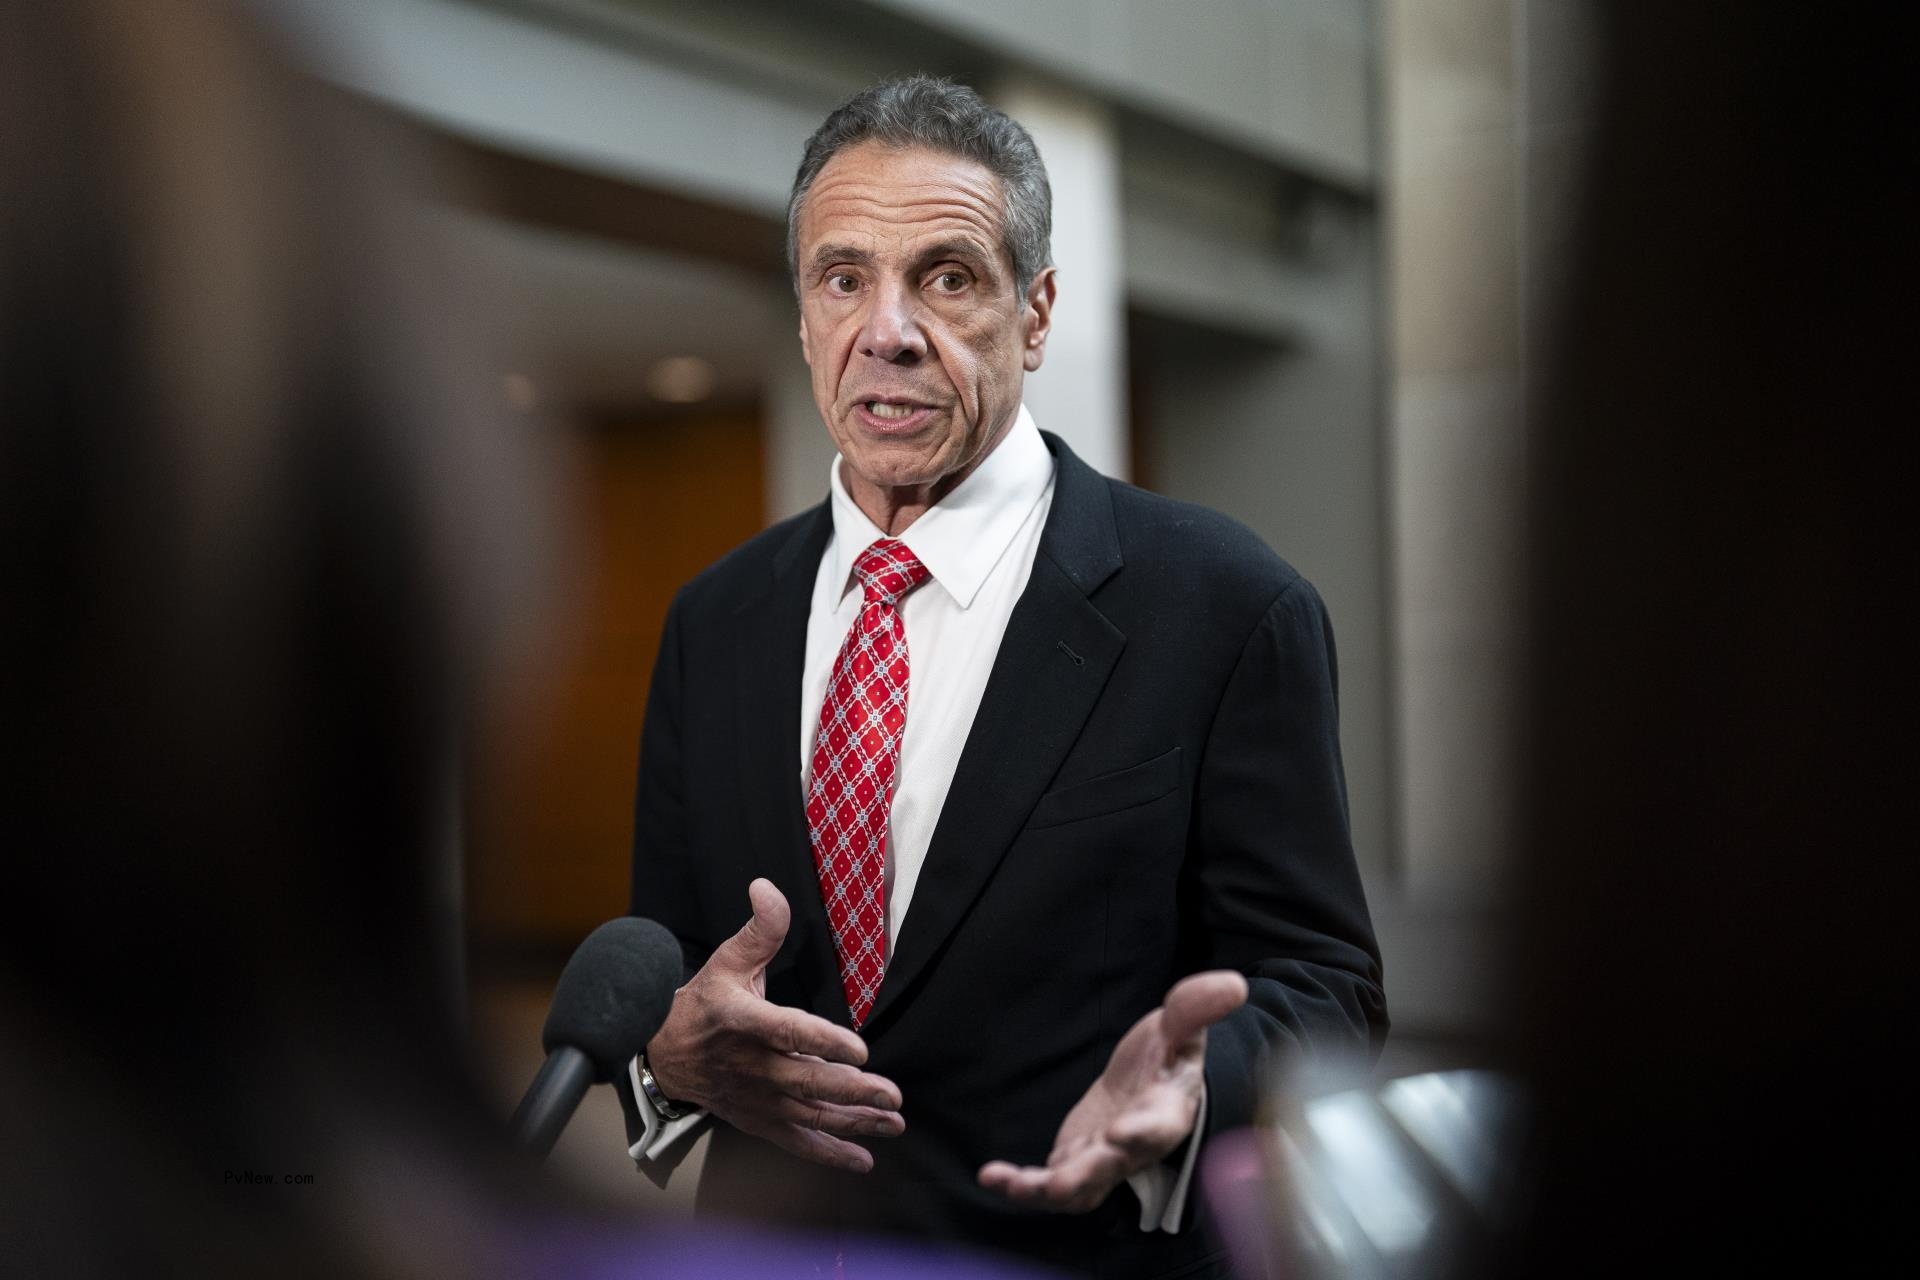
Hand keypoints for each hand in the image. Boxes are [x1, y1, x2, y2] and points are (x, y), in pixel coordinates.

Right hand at [645, 878, 904, 1171]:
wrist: (664, 1054)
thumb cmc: (704, 1003)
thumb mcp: (727, 960)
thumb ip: (759, 929)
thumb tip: (768, 887)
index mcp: (743, 1021)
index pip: (788, 1032)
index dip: (824, 1041)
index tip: (860, 1049)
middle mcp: (750, 1065)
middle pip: (806, 1082)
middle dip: (852, 1091)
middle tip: (891, 1095)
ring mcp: (754, 1098)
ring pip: (808, 1115)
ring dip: (853, 1122)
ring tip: (892, 1123)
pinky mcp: (757, 1121)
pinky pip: (795, 1142)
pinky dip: (829, 1154)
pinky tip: (863, 1159)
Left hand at [977, 970, 1247, 1212]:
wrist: (1150, 1082)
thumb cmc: (1167, 1056)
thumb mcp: (1179, 1027)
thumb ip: (1196, 1008)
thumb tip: (1232, 984)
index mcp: (1166, 1110)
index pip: (1159, 1126)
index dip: (1142, 1133)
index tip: (1122, 1134)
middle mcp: (1135, 1146)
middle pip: (1113, 1167)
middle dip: (1087, 1174)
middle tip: (1059, 1181)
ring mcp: (1103, 1161)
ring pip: (1080, 1188)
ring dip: (1046, 1190)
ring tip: (1013, 1184)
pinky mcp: (1075, 1163)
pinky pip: (1048, 1185)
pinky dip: (1020, 1185)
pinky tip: (991, 1175)